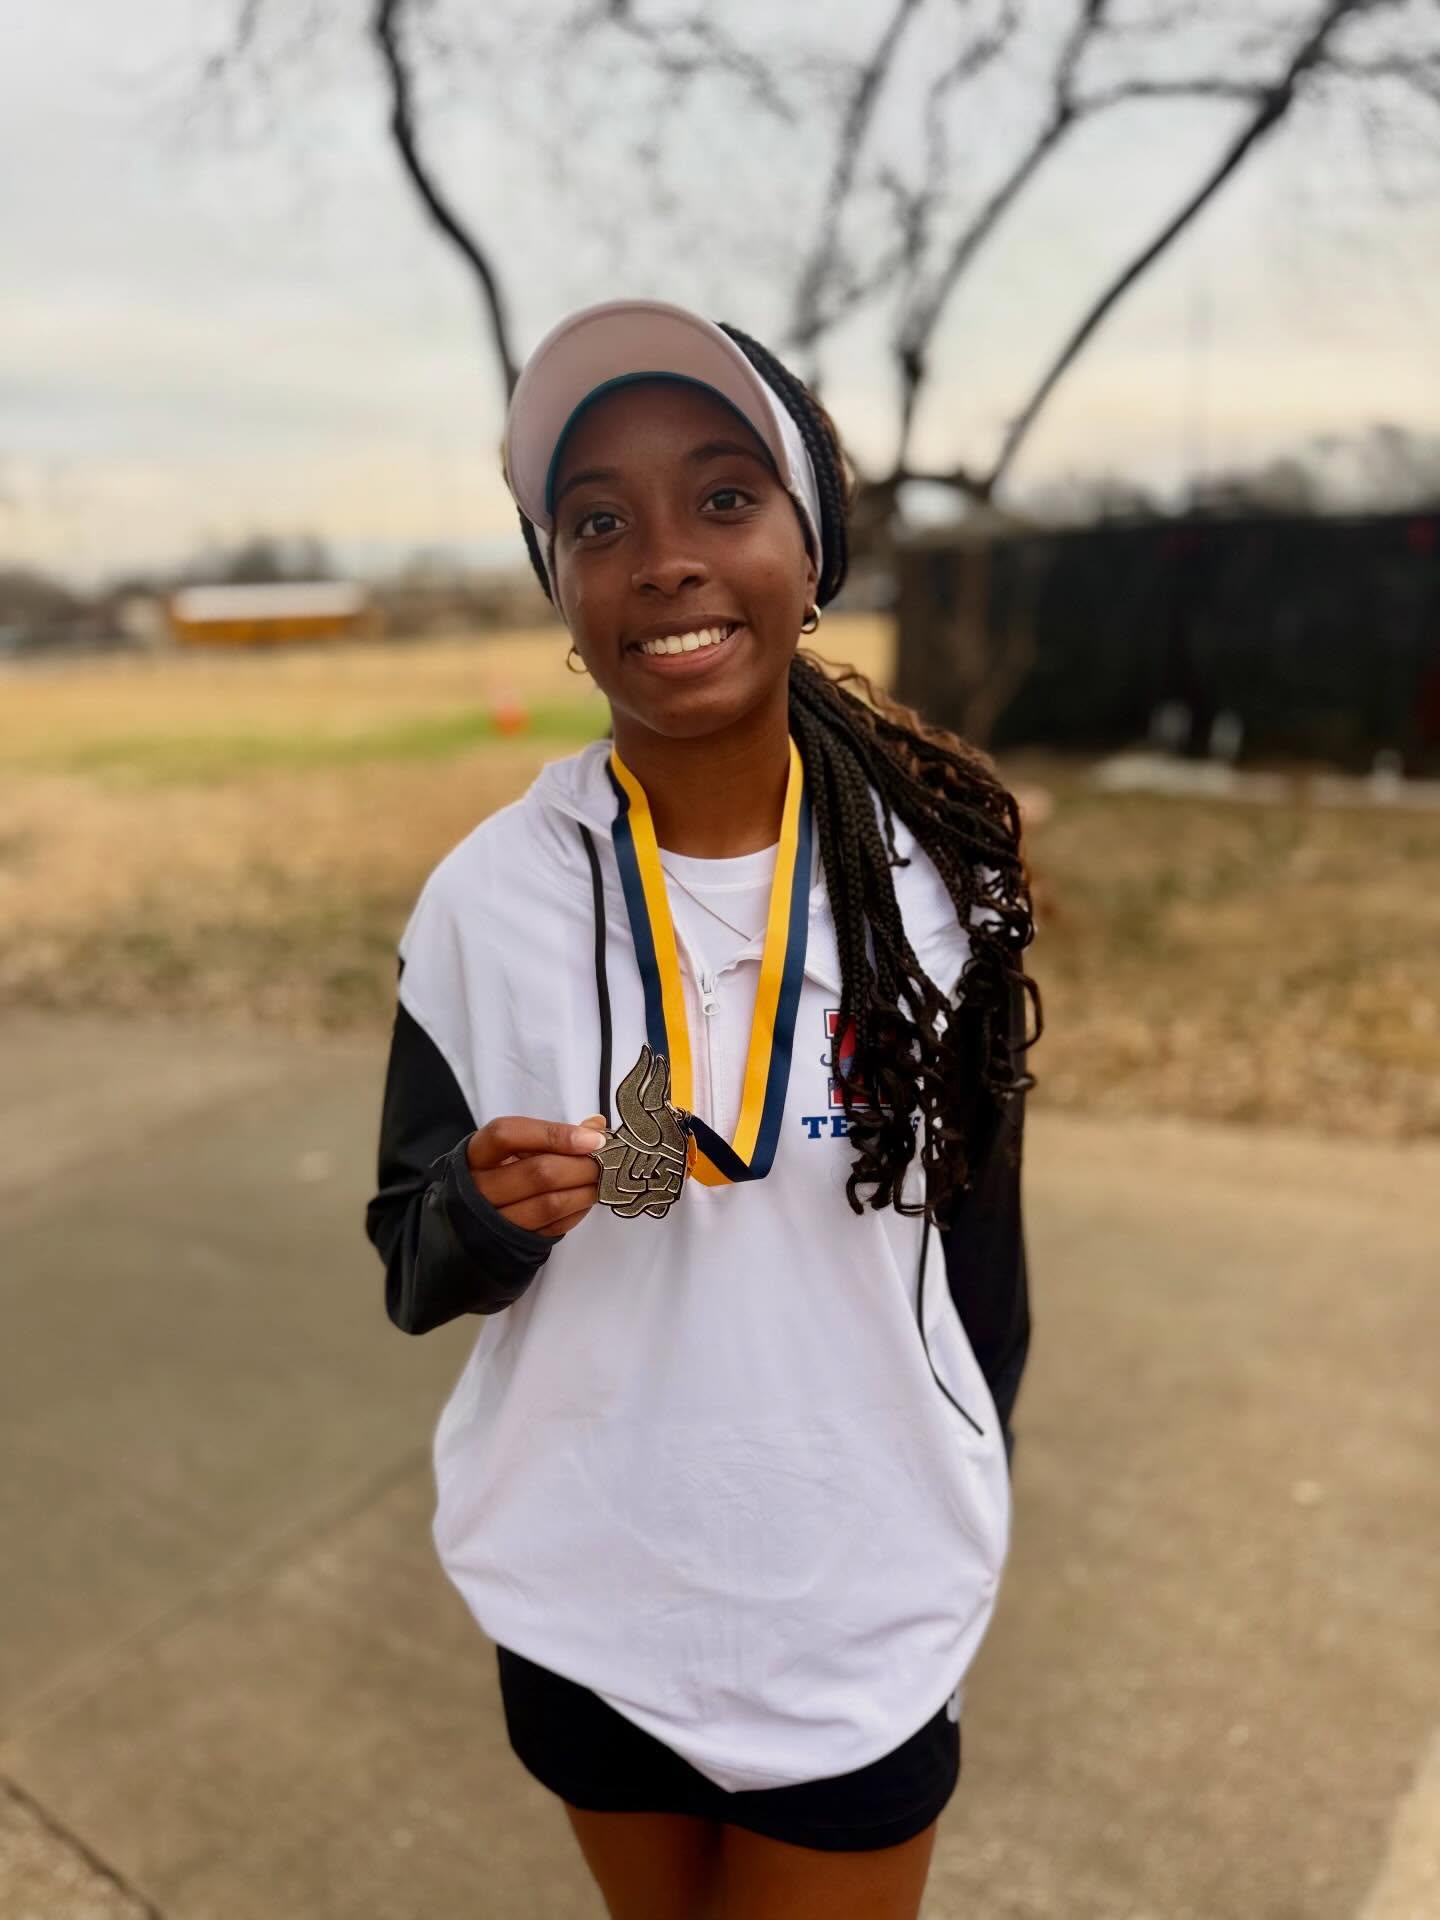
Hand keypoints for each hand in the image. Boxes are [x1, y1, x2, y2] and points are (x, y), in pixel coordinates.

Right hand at [464, 1114, 606, 1239]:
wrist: (474, 1216)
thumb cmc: (499, 1172)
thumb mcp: (514, 1147)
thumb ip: (551, 1133)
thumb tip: (595, 1127)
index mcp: (478, 1153)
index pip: (509, 1135)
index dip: (554, 1134)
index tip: (592, 1138)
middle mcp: (480, 1187)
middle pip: (538, 1172)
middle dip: (581, 1165)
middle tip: (606, 1160)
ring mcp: (497, 1219)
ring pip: (550, 1204)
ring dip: (585, 1191)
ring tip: (601, 1179)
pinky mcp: (517, 1240)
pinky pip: (555, 1227)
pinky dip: (578, 1211)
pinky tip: (586, 1199)